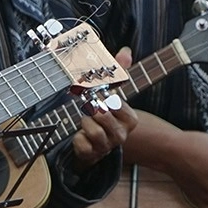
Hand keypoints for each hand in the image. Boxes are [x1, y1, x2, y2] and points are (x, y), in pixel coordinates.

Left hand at [72, 47, 136, 168]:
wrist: (95, 146)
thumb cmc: (104, 116)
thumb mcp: (113, 94)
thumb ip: (120, 72)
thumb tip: (125, 51)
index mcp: (130, 119)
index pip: (117, 104)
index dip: (105, 98)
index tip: (99, 96)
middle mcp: (121, 134)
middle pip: (103, 116)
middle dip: (92, 110)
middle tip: (89, 108)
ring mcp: (107, 147)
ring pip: (93, 130)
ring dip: (84, 123)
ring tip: (84, 122)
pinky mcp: (91, 155)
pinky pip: (81, 143)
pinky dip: (77, 138)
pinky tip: (79, 135)